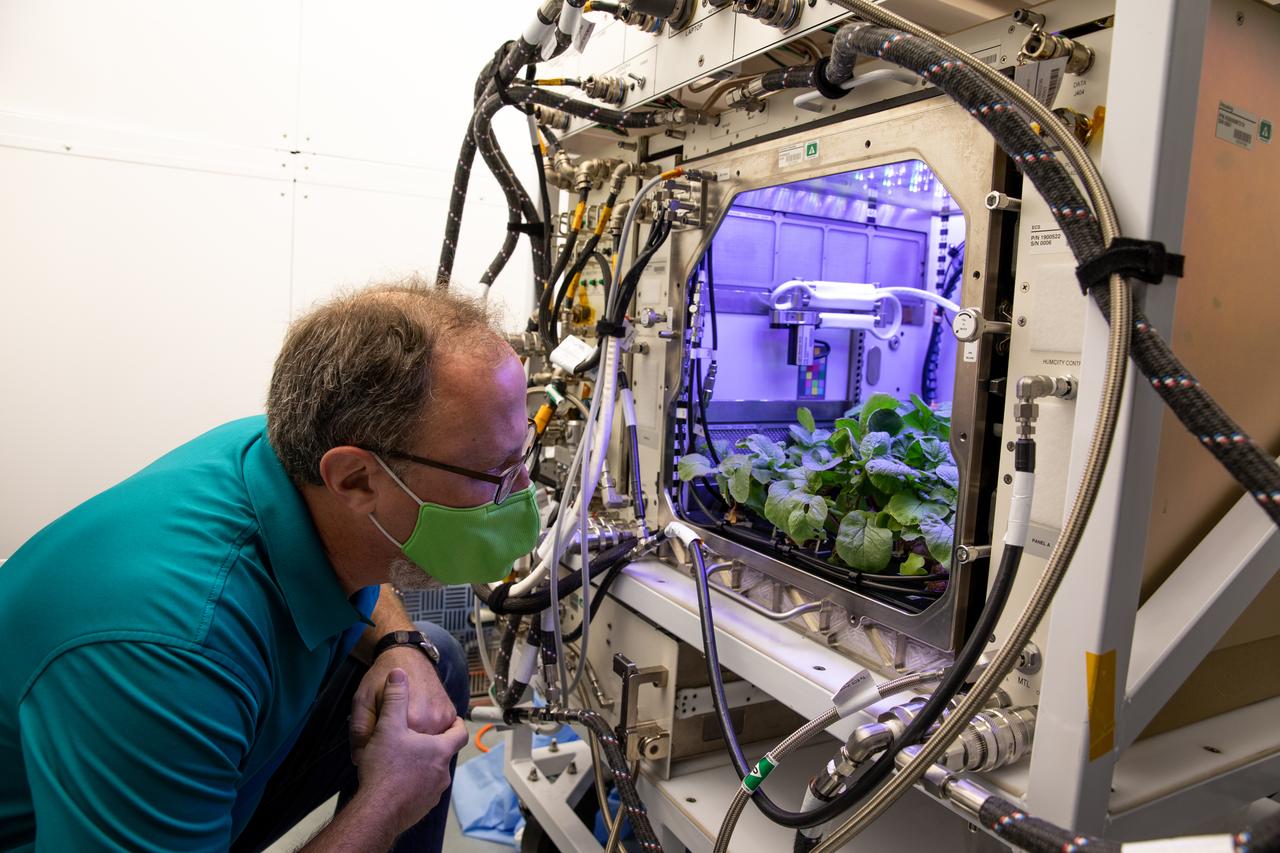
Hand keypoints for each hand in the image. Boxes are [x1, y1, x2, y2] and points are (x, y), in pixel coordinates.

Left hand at [351, 645, 455, 762]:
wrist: (406, 654)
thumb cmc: (380, 678)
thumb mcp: (362, 702)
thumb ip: (360, 732)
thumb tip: (358, 760)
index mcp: (411, 721)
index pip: (396, 755)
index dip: (383, 753)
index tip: (378, 746)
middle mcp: (432, 721)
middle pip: (414, 753)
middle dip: (401, 750)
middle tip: (389, 736)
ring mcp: (444, 718)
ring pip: (428, 747)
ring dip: (416, 744)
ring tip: (404, 729)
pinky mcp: (450, 714)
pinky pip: (439, 734)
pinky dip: (428, 734)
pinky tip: (416, 723)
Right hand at [354, 669, 467, 834]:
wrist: (376, 811)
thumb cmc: (385, 767)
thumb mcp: (387, 726)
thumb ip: (394, 698)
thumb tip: (397, 672)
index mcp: (440, 751)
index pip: (460, 733)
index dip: (457, 724)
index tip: (452, 720)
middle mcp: (442, 773)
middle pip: (444, 754)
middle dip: (433, 746)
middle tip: (416, 739)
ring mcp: (432, 794)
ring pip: (433, 774)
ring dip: (422, 766)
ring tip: (403, 760)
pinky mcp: (420, 810)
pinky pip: (421, 793)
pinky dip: (413, 785)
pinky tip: (396, 781)